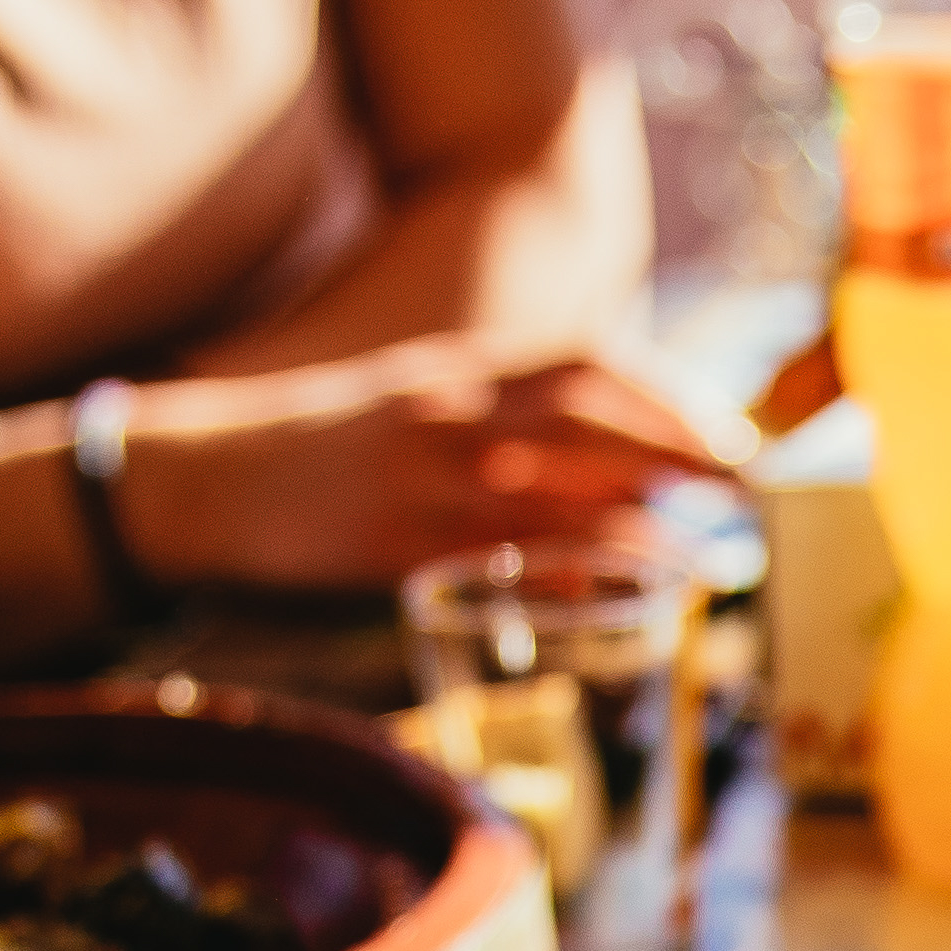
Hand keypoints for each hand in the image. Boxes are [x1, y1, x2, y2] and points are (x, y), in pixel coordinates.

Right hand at [122, 340, 739, 591]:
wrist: (198, 476)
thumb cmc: (319, 452)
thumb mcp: (414, 406)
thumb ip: (501, 426)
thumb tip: (610, 482)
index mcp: (457, 368)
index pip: (585, 361)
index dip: (668, 395)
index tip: (731, 438)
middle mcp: (449, 409)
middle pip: (587, 415)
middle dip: (679, 448)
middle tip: (752, 493)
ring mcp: (419, 474)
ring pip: (551, 483)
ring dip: (640, 513)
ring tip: (709, 549)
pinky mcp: (390, 540)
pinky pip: (493, 552)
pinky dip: (561, 568)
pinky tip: (613, 589)